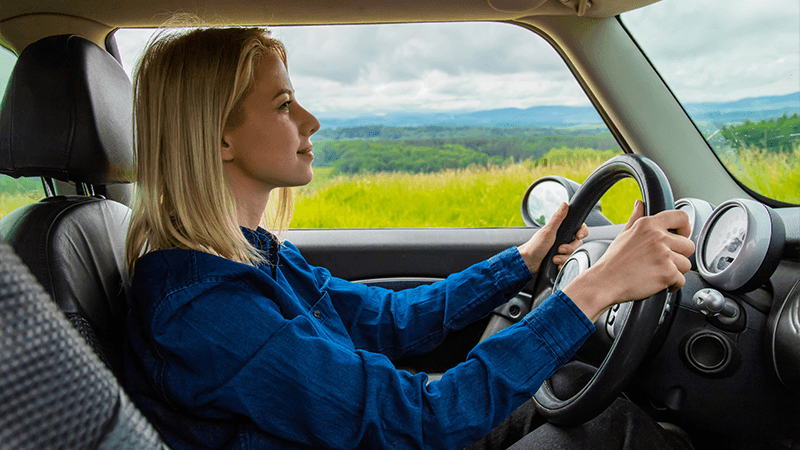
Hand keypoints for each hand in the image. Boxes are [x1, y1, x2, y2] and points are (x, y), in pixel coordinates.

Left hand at [517, 202, 587, 274]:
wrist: (528, 262)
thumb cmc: (536, 245)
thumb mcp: (548, 231)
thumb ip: (558, 218)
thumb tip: (565, 204)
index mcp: (562, 230)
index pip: (580, 229)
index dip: (582, 232)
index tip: (578, 236)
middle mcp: (563, 239)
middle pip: (577, 243)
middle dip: (569, 248)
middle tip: (559, 249)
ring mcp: (562, 250)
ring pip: (572, 254)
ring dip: (564, 258)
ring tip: (554, 258)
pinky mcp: (560, 260)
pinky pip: (568, 263)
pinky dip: (562, 264)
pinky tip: (556, 264)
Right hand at [563, 200, 694, 321]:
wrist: (605, 282)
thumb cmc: (613, 261)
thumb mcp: (623, 234)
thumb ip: (636, 217)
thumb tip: (639, 204)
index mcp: (648, 225)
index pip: (681, 217)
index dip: (685, 228)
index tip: (682, 235)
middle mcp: (658, 237)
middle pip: (688, 245)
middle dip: (679, 256)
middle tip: (663, 262)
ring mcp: (664, 255)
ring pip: (686, 264)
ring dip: (675, 272)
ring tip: (657, 273)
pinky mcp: (667, 273)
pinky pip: (681, 280)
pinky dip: (672, 285)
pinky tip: (657, 283)